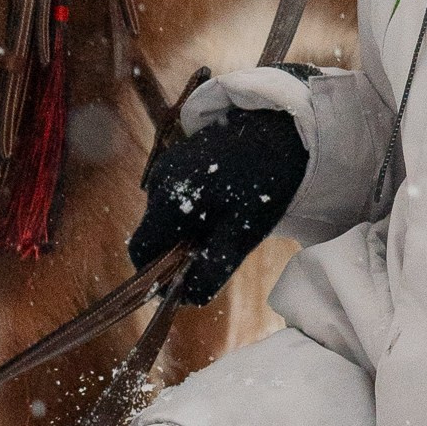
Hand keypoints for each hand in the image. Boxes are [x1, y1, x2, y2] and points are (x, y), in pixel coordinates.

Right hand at [128, 90, 309, 304]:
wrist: (285, 126)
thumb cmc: (265, 181)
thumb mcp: (242, 234)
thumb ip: (211, 269)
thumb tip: (186, 299)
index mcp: (167, 200)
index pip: (141, 253)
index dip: (158, 276)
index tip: (188, 282)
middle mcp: (159, 181)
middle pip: (154, 236)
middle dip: (179, 253)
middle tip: (220, 251)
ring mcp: (168, 166)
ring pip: (167, 218)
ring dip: (189, 233)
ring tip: (230, 224)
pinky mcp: (181, 158)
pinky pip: (177, 198)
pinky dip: (194, 212)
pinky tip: (227, 204)